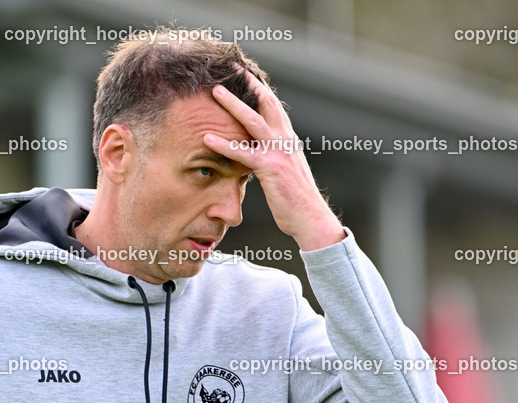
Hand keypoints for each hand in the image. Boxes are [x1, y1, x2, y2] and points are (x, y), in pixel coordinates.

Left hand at [203, 69, 345, 250]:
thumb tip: (260, 155)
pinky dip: (224, 144)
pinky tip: (207, 138)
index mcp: (289, 140)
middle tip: (232, 69)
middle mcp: (286, 141)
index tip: (246, 76)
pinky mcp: (270, 169)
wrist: (311, 219)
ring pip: (254, 121)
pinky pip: (243, 153)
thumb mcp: (286, 173)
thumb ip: (274, 158)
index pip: (274, 108)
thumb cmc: (296, 201)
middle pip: (267, 104)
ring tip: (215, 91)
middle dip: (249, 84)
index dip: (260, 90)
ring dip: (233, 104)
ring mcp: (279, 153)